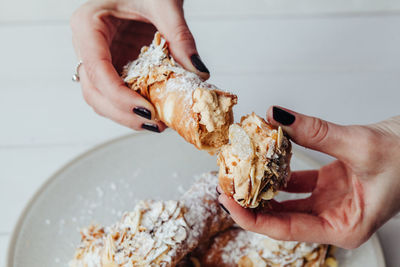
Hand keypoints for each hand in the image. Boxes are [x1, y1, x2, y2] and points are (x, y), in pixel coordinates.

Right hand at [70, 0, 209, 131]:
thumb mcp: (164, 3)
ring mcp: (99, 57)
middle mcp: (87, 44)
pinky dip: (133, 106)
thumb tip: (199, 72)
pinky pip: (117, 92)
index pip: (96, 70)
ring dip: (127, 115)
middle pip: (94, 91)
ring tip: (157, 124)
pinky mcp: (114, 65)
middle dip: (123, 113)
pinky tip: (154, 112)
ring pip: (102, 98)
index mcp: (88, 24)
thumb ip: (180, 36)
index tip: (147, 111)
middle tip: (154, 124)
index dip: (119, 96)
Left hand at [218, 106, 399, 248]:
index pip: (286, 229)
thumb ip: (315, 132)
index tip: (228, 202)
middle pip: (280, 217)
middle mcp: (333, 218)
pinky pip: (295, 181)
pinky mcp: (328, 184)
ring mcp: (329, 202)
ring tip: (237, 173)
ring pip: (286, 199)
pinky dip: (278, 170)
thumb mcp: (359, 146)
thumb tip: (278, 118)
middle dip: (250, 203)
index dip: (252, 218)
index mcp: (344, 227)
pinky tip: (261, 160)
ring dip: (261, 186)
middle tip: (225, 185)